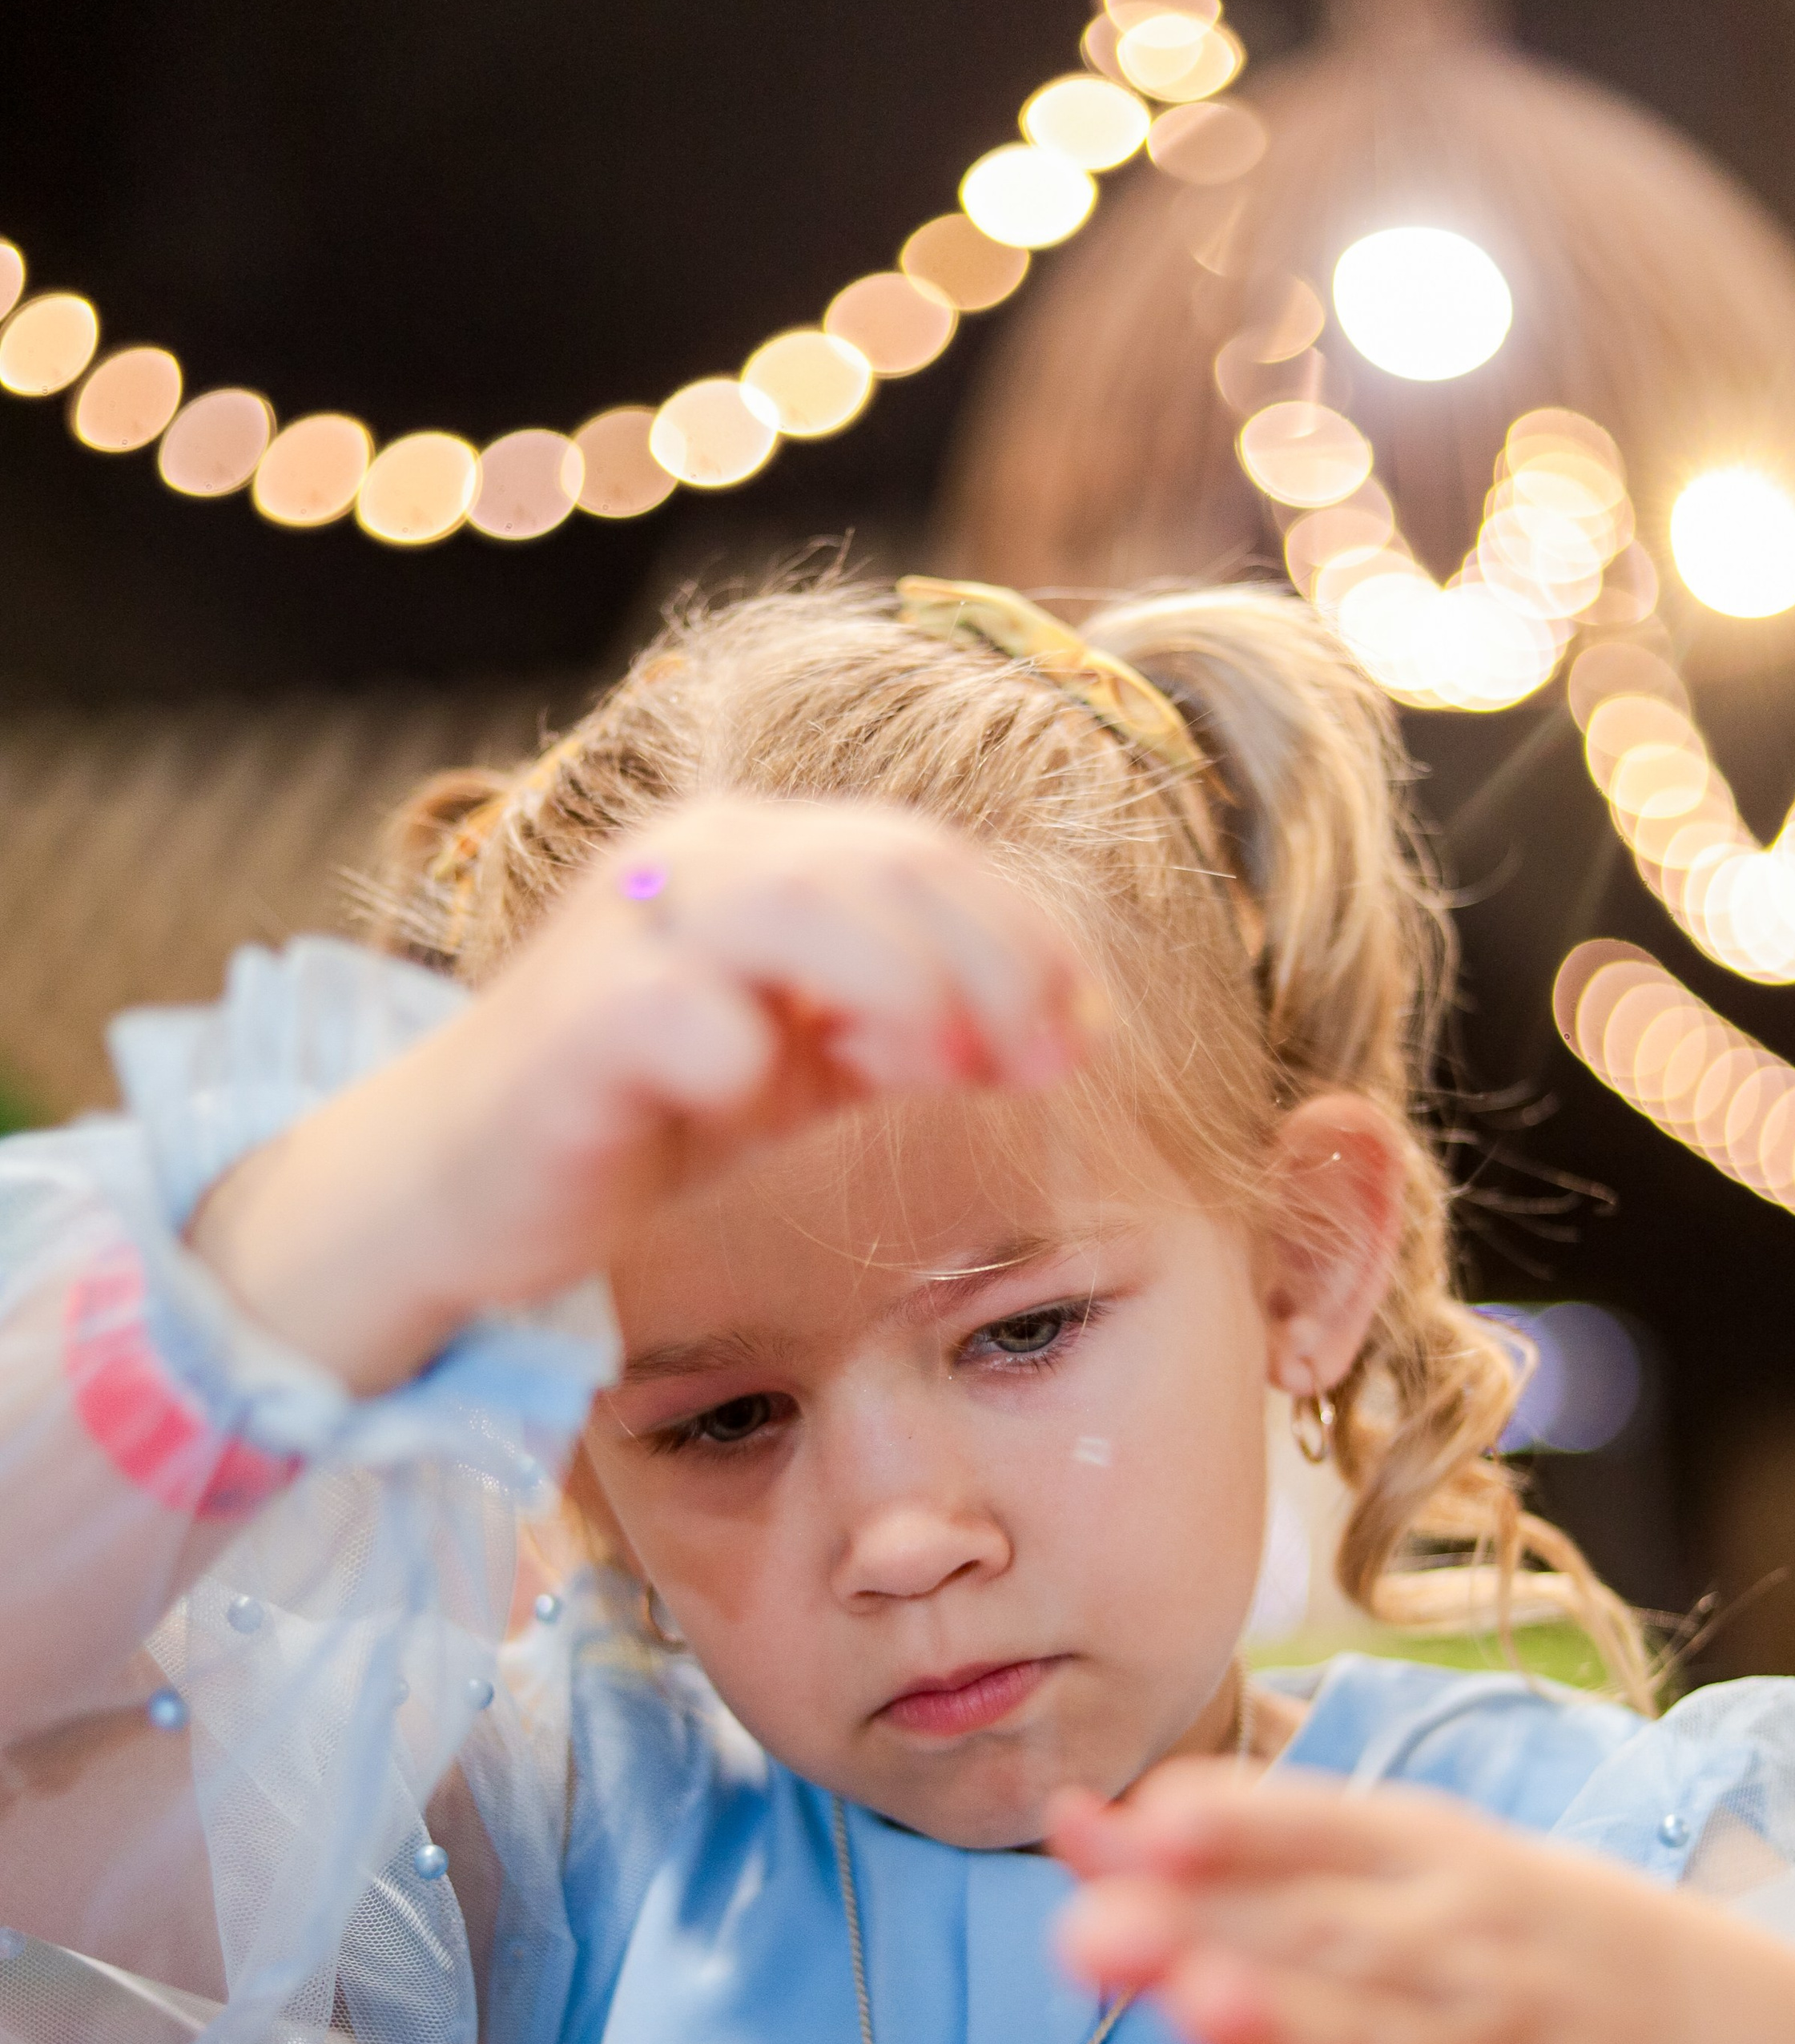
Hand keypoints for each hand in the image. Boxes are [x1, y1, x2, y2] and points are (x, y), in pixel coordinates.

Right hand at [190, 796, 1096, 1391]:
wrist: (458, 1190)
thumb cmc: (641, 1115)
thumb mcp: (803, 1062)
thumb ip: (913, 1035)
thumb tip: (1065, 1035)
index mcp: (757, 854)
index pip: (926, 855)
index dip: (1027, 939)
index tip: (1087, 1037)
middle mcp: (693, 863)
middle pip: (881, 862)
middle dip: (989, 962)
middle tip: (1037, 1062)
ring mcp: (626, 934)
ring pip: (794, 900)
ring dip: (900, 985)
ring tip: (946, 1071)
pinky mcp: (572, 1025)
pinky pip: (678, 1010)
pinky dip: (742, 1049)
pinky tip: (763, 1101)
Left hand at [1052, 1763, 1794, 2043]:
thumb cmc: (1507, 1940)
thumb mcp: (1401, 1865)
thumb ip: (1237, 1850)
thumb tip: (1075, 1822)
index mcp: (1442, 1854)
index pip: (1326, 1831)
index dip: (1237, 1827)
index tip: (1147, 1820)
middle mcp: (1473, 1947)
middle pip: (1328, 1941)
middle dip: (1206, 1937)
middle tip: (1091, 1934)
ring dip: (1282, 2027)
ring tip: (1192, 2003)